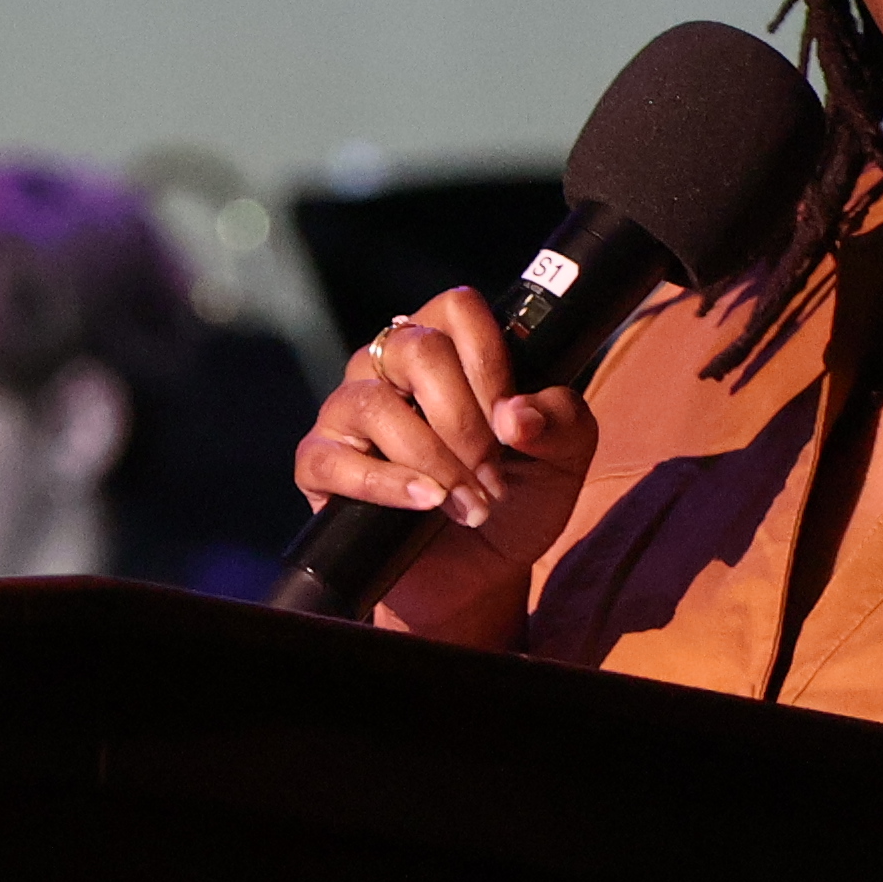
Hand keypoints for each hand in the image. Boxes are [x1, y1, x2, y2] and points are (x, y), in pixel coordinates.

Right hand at [298, 287, 599, 644]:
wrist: (479, 572)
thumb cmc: (517, 498)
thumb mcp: (563, 459)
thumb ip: (561, 421)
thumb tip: (518, 415)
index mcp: (447, 345)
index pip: (458, 309)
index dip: (490, 362)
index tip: (512, 424)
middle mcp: (389, 365)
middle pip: (418, 350)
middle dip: (465, 422)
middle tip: (493, 477)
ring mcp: (348, 410)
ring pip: (377, 404)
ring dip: (434, 460)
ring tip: (470, 506)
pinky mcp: (319, 463)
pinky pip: (336, 460)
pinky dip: (386, 485)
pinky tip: (425, 503)